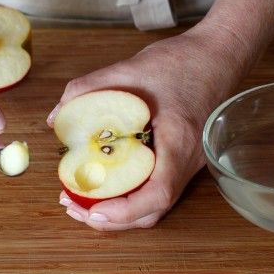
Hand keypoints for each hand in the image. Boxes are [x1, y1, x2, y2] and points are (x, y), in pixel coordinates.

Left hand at [47, 28, 241, 230]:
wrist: (218, 54)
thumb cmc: (182, 60)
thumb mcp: (129, 69)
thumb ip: (88, 89)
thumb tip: (56, 117)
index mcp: (180, 141)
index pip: (158, 192)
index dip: (125, 210)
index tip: (92, 211)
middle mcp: (188, 160)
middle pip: (154, 209)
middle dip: (112, 218)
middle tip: (72, 205)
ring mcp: (188, 162)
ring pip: (155, 203)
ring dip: (119, 209)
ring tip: (82, 199)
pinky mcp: (183, 158)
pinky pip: (157, 186)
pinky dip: (130, 193)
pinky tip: (107, 180)